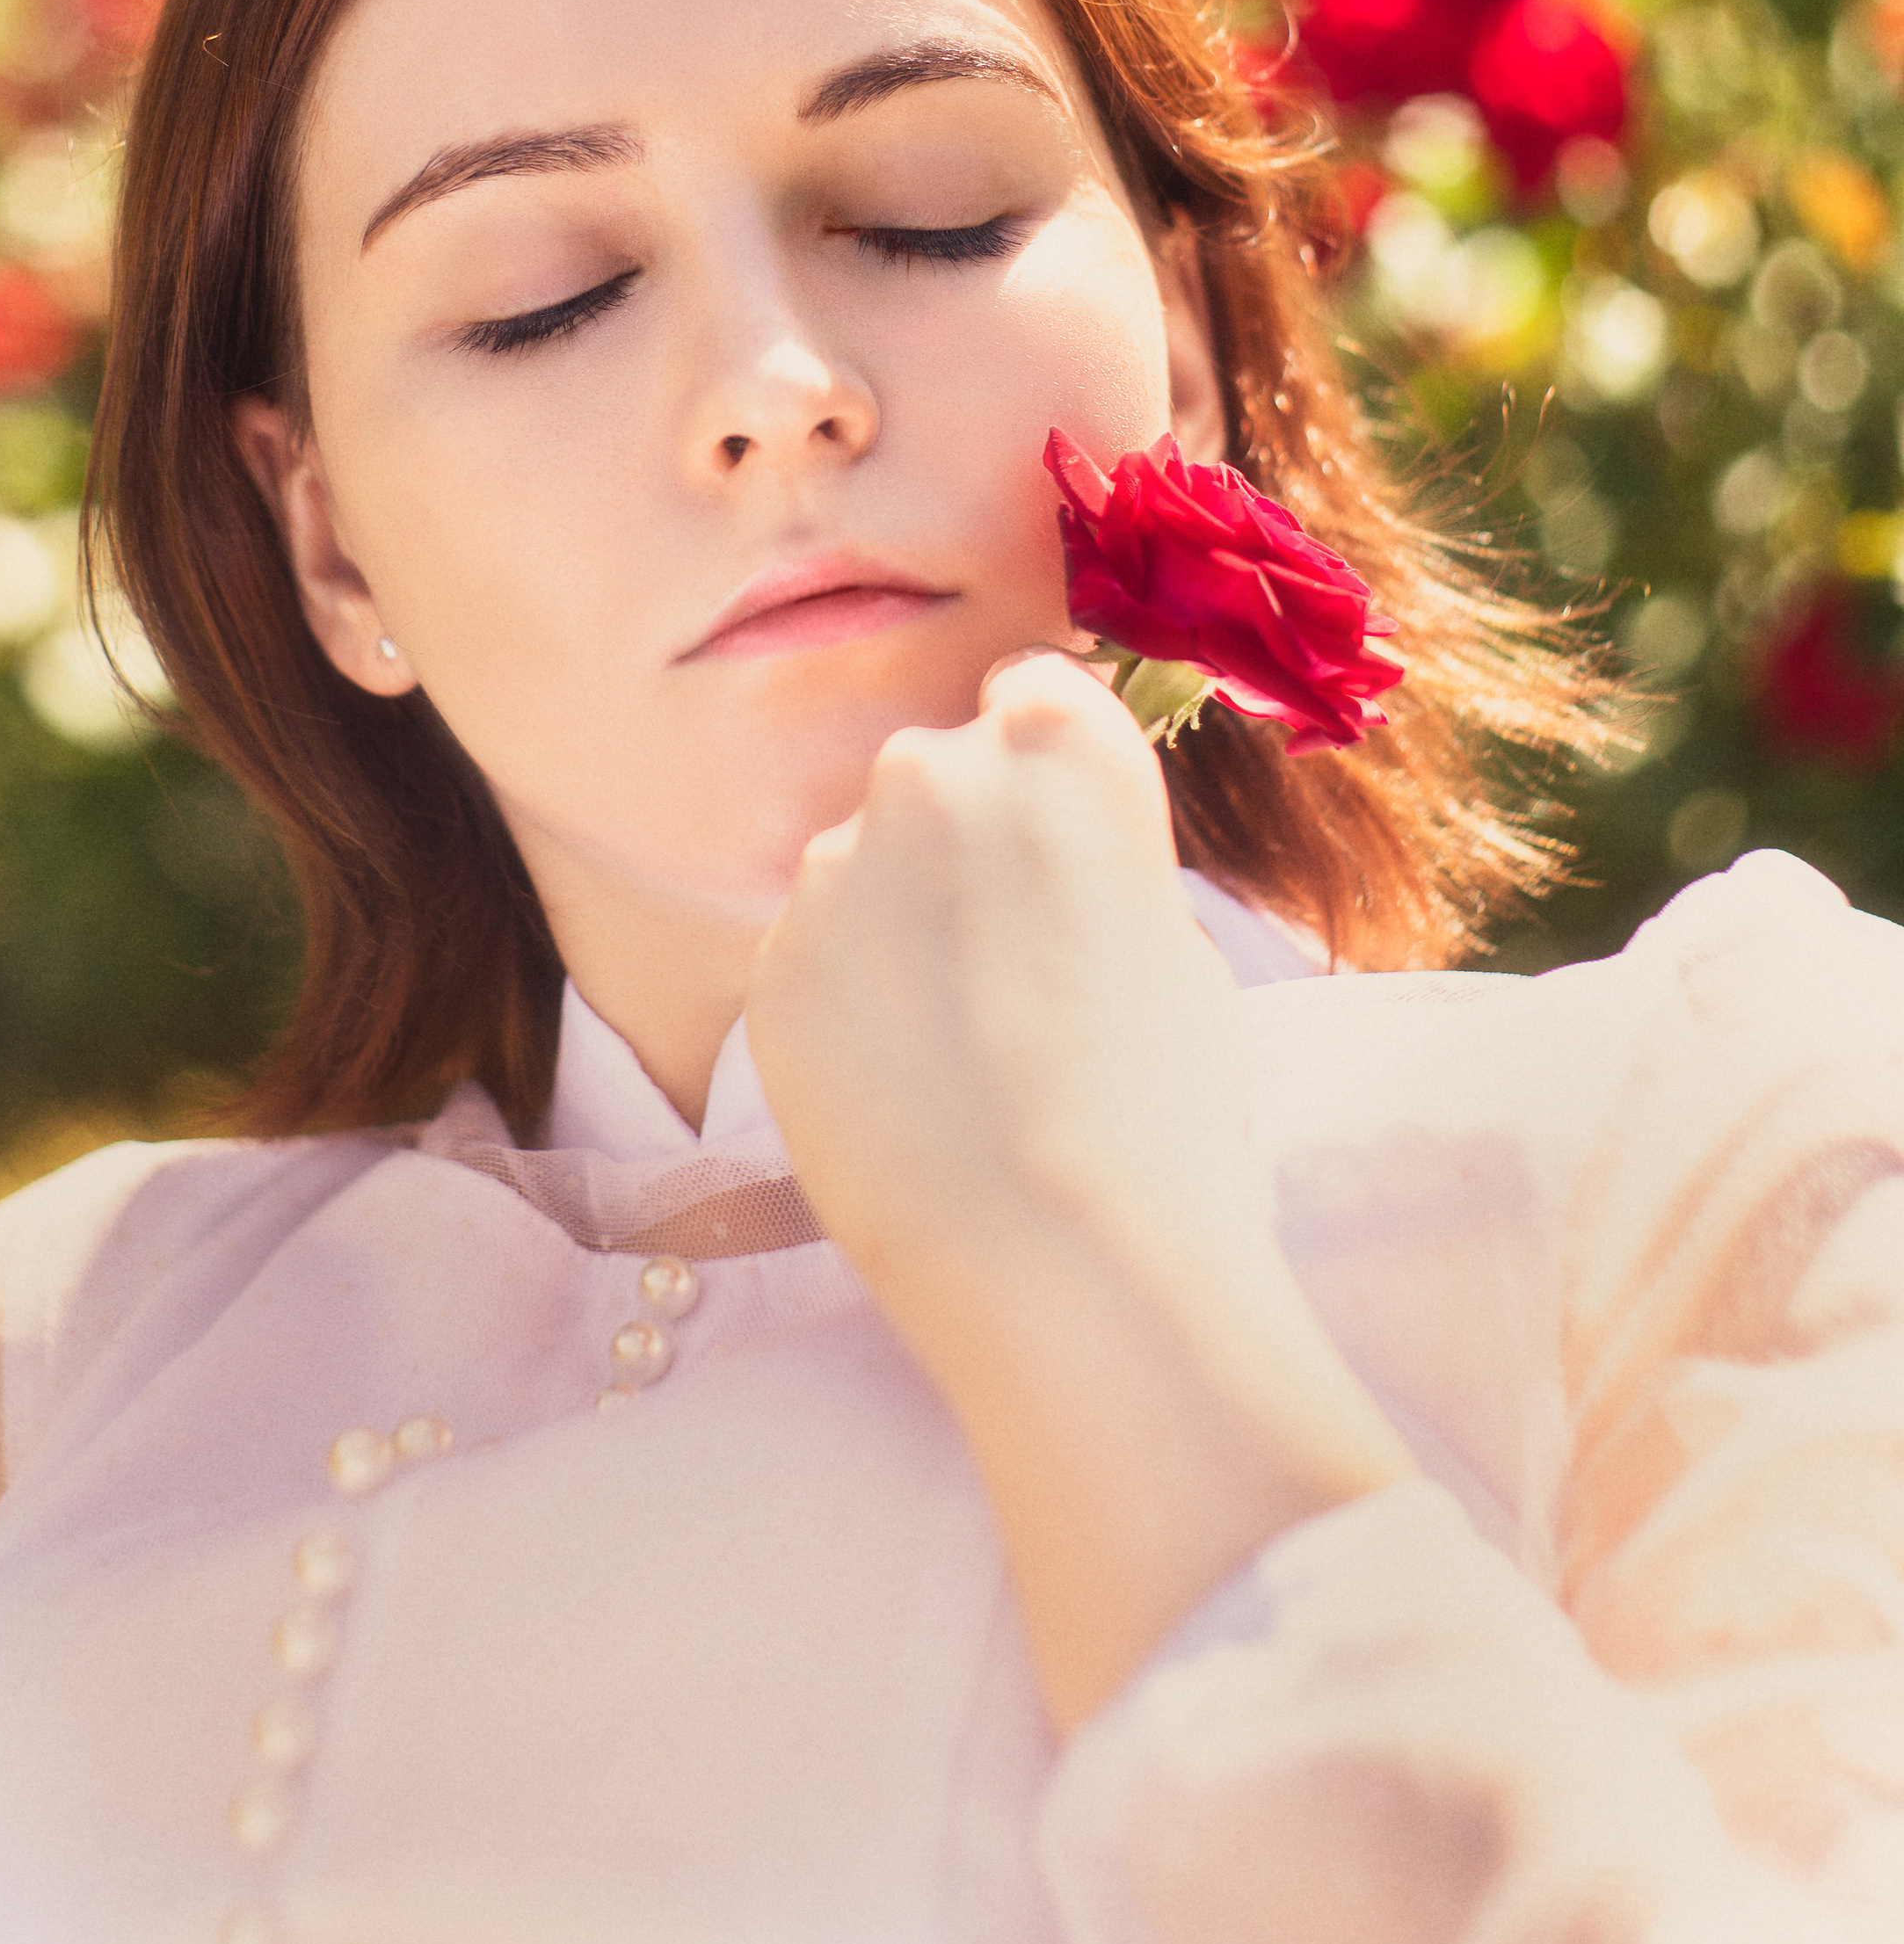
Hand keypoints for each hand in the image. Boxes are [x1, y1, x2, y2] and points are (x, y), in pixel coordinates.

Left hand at [747, 649, 1253, 1310]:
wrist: (1063, 1253)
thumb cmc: (1164, 1103)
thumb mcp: (1175, 939)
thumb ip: (1092, 859)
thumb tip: (1045, 868)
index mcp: (1058, 741)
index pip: (1031, 690)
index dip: (1044, 765)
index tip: (1052, 833)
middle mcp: (931, 770)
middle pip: (936, 775)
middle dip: (963, 845)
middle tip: (1009, 963)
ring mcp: (834, 865)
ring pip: (864, 868)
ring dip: (896, 924)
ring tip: (956, 1048)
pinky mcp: (769, 963)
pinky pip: (812, 955)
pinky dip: (846, 1002)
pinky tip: (900, 1088)